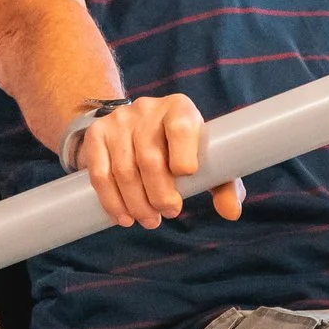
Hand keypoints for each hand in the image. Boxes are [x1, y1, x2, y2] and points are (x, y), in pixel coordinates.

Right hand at [73, 93, 246, 228]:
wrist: (137, 125)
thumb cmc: (180, 148)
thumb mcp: (205, 159)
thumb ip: (223, 184)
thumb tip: (232, 212)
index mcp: (179, 108)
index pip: (181, 128)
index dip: (183, 157)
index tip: (186, 179)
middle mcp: (147, 109)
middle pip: (150, 158)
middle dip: (159, 195)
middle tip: (167, 214)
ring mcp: (118, 121)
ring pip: (124, 170)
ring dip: (137, 203)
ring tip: (149, 220)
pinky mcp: (97, 133)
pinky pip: (100, 173)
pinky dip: (111, 201)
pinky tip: (122, 216)